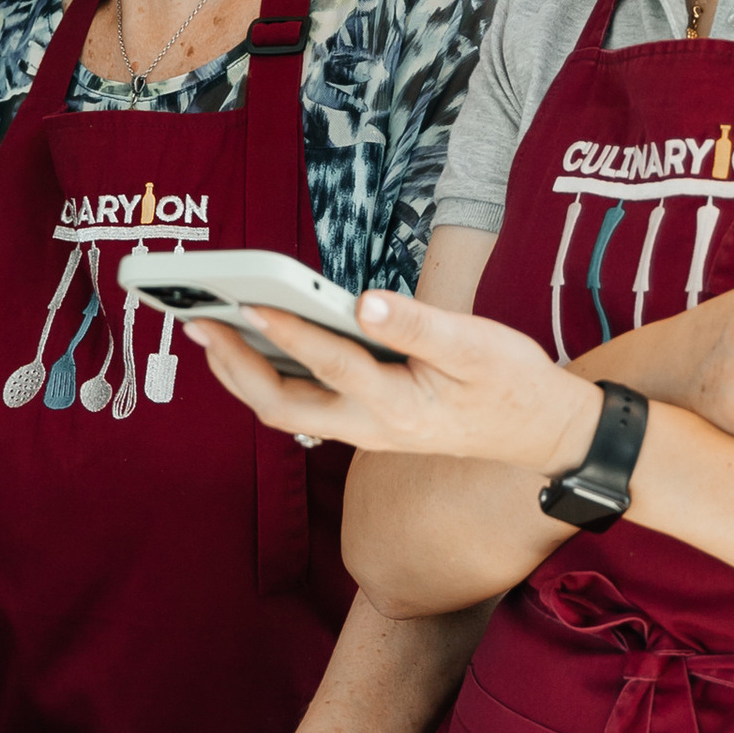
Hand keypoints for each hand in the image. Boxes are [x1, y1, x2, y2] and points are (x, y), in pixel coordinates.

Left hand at [190, 285, 600, 477]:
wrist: (538, 430)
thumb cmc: (511, 384)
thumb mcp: (476, 346)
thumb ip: (417, 325)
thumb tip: (364, 302)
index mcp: (399, 406)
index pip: (331, 364)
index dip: (287, 332)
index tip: (247, 303)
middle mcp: (371, 426)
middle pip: (283, 405)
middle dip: (234, 366)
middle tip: (195, 322)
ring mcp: (365, 430)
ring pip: (286, 410)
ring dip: (242, 375)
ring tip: (208, 333)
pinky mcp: (366, 423)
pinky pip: (303, 406)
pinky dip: (268, 379)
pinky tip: (253, 349)